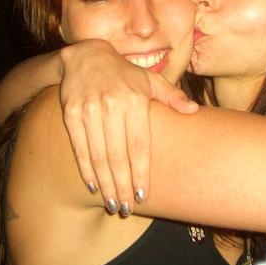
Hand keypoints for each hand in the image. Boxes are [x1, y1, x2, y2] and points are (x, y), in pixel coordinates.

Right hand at [59, 40, 196, 215]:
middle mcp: (112, 105)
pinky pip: (79, 147)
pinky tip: (93, 185)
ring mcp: (89, 109)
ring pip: (98, 155)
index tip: (143, 195)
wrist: (85, 56)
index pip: (139, 145)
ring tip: (112, 204)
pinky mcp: (71, 112)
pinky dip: (86, 169)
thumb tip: (194, 111)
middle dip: (122, 186)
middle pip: (118, 155)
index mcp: (135, 99)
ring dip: (105, 183)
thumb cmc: (124, 73)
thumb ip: (171, 96)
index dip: (141, 173)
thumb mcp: (149, 79)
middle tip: (126, 208)